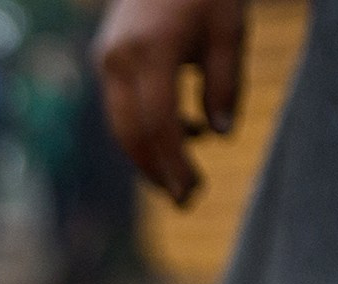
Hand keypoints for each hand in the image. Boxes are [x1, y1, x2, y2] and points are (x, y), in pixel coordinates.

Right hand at [93, 0, 246, 205]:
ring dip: (150, 155)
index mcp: (151, 52)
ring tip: (183, 176)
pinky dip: (147, 128)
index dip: (175, 164)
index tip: (192, 191)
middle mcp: (118, 60)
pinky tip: (184, 132)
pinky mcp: (107, 58)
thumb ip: (226, 84)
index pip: (159, 125)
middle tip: (186, 200)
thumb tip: (220, 136)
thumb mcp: (231, 29)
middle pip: (130, 134)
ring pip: (121, 125)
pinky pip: (123, 106)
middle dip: (156, 171)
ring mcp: (107, 59)